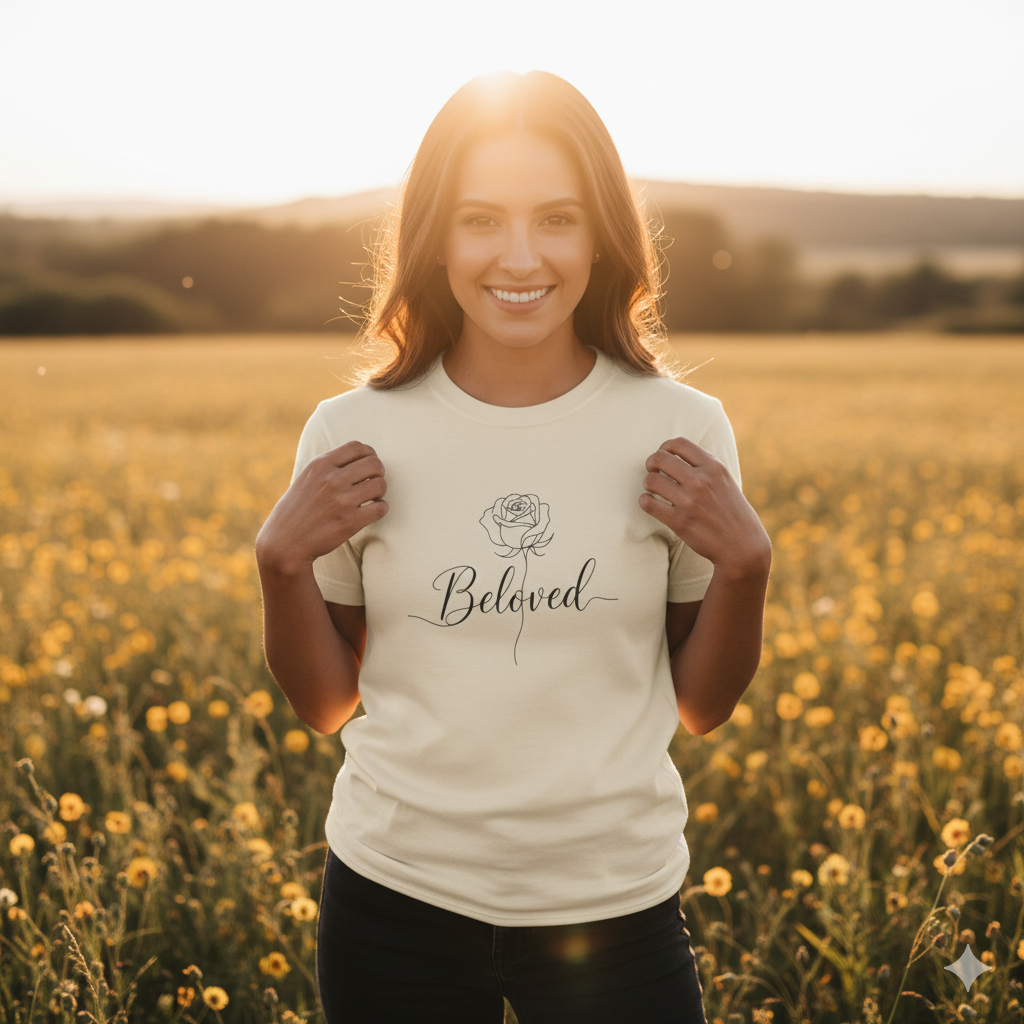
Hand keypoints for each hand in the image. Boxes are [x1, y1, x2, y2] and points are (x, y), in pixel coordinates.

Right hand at [256, 441, 387, 574]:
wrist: (284, 543)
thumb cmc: (296, 511)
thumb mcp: (306, 478)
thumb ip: (328, 466)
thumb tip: (357, 457)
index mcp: (320, 465)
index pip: (357, 447)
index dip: (369, 454)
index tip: (368, 464)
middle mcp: (331, 480)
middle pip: (374, 463)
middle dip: (378, 472)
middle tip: (373, 482)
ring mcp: (342, 500)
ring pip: (380, 485)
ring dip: (380, 491)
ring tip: (372, 498)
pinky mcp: (350, 521)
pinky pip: (381, 508)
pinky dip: (381, 509)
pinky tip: (371, 511)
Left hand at [639, 437, 770, 580]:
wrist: (742, 546)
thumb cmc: (732, 512)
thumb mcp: (725, 481)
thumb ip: (705, 465)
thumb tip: (676, 453)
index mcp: (714, 467)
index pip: (678, 443)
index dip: (664, 447)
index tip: (663, 457)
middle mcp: (701, 481)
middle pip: (660, 458)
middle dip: (651, 463)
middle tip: (652, 471)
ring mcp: (690, 501)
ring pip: (651, 480)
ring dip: (648, 483)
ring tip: (653, 490)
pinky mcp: (680, 521)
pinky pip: (648, 504)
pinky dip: (644, 502)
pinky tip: (650, 504)